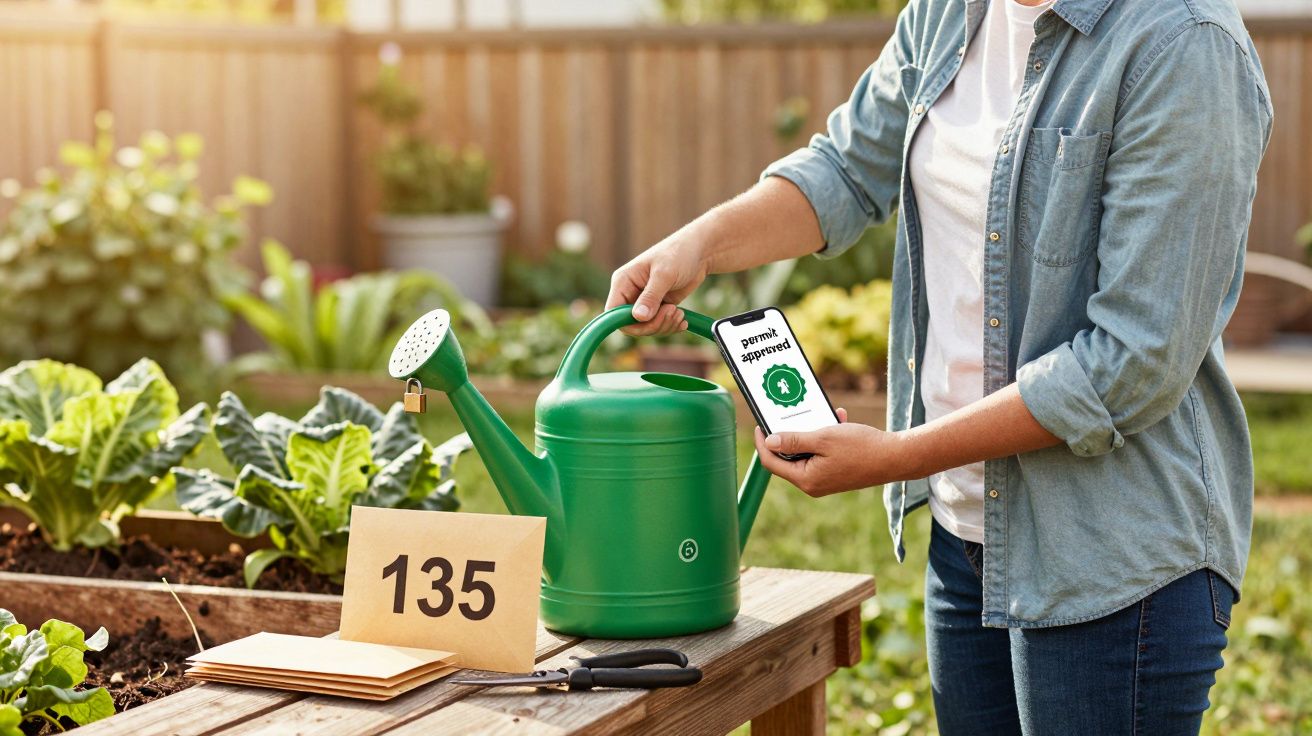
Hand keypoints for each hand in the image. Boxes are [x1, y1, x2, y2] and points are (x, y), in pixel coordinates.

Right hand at [605, 225, 709, 335]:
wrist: (700, 252)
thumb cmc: (679, 254)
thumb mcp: (664, 274)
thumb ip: (651, 296)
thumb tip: (638, 317)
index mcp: (623, 281)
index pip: (613, 312)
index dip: (627, 323)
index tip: (648, 322)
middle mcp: (630, 293)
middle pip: (630, 324)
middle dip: (652, 324)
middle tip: (673, 312)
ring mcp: (644, 301)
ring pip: (646, 327)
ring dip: (664, 325)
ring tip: (680, 313)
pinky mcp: (658, 307)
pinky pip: (658, 325)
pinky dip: (670, 326)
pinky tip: (682, 319)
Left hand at [753, 409, 921, 496]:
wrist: (896, 457)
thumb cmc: (861, 448)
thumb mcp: (823, 438)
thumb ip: (794, 440)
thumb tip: (769, 441)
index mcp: (806, 479)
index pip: (772, 462)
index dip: (762, 443)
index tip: (759, 424)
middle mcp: (813, 484)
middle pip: (788, 458)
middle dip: (790, 434)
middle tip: (791, 414)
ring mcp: (825, 480)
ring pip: (807, 453)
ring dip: (811, 432)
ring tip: (821, 414)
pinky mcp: (836, 473)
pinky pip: (822, 453)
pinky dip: (826, 437)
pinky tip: (837, 419)